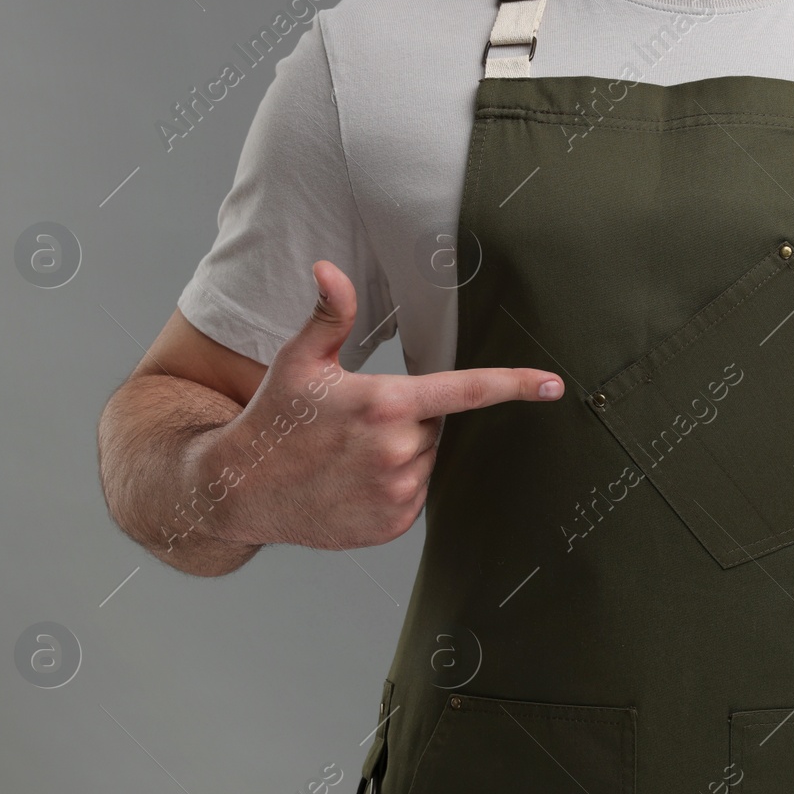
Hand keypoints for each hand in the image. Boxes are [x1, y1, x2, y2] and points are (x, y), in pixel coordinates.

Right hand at [204, 260, 563, 549]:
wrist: (240, 489)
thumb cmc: (273, 418)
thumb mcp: (298, 361)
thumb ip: (330, 316)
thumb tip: (331, 269)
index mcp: (383, 403)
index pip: (465, 390)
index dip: (514, 386)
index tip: (553, 386)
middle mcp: (396, 450)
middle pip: (436, 426)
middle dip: (408, 419)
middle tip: (358, 423)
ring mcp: (396, 492)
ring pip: (426, 461)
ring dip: (401, 454)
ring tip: (350, 455)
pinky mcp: (393, 524)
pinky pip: (415, 495)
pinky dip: (395, 487)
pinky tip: (352, 482)